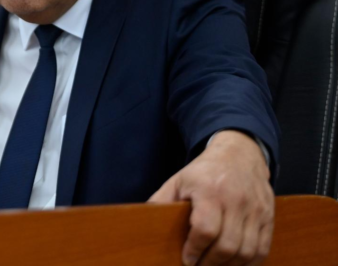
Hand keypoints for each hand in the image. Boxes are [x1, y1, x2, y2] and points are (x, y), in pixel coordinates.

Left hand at [148, 130, 273, 265]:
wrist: (239, 155)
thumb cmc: (204, 172)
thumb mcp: (178, 181)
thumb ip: (161, 201)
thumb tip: (143, 222)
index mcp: (210, 190)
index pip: (205, 229)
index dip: (195, 250)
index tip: (187, 260)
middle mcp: (236, 200)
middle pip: (228, 245)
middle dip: (211, 263)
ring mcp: (256, 209)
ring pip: (247, 251)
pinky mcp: (268, 216)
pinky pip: (262, 249)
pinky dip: (249, 262)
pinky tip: (233, 263)